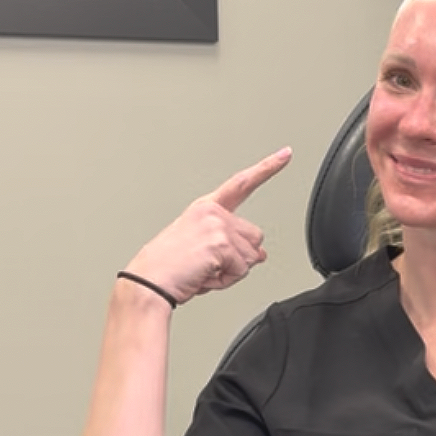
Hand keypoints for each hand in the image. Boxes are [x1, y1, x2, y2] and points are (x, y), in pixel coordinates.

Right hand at [122, 148, 292, 303]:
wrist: (148, 282)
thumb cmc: (168, 268)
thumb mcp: (202, 249)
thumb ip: (232, 244)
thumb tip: (261, 254)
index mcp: (205, 208)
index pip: (242, 184)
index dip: (267, 168)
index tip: (286, 153)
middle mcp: (212, 212)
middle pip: (255, 237)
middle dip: (240, 257)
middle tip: (210, 264)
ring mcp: (217, 225)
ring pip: (251, 256)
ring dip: (232, 271)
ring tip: (204, 271)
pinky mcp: (220, 243)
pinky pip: (241, 270)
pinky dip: (226, 280)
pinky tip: (204, 276)